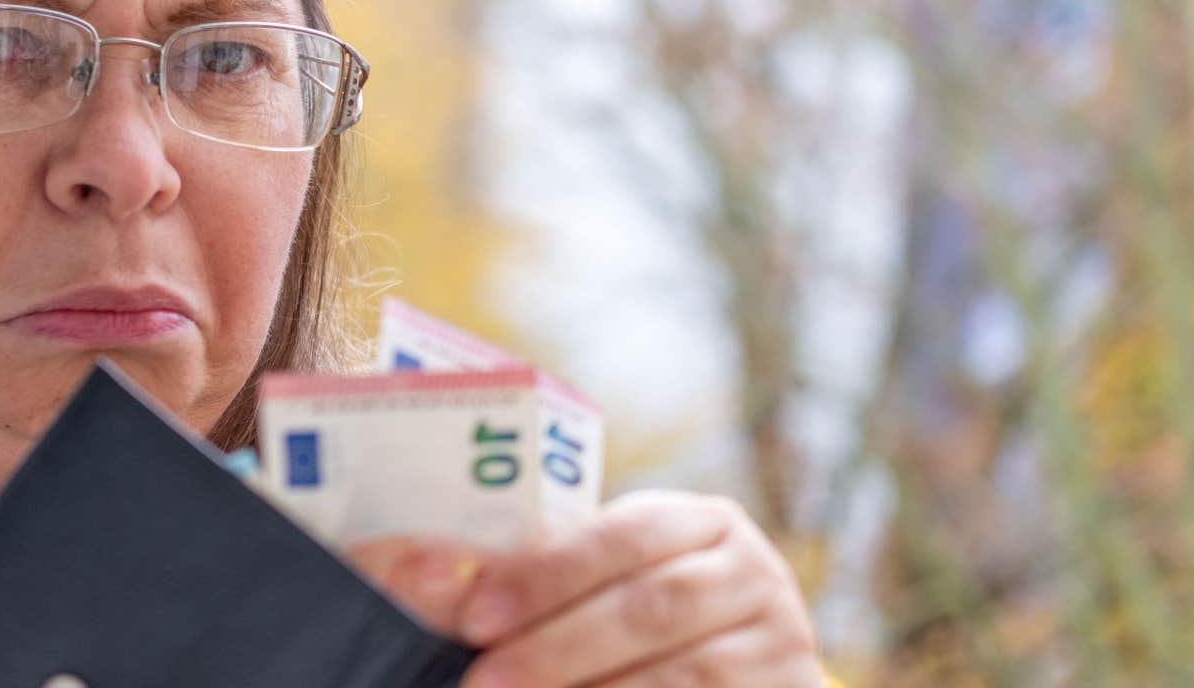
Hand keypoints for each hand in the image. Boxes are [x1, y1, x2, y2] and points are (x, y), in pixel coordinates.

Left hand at [349, 491, 823, 686]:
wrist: (736, 676)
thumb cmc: (639, 621)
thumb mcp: (603, 582)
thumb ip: (532, 573)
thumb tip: (412, 569)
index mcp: (701, 522)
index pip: (623, 534)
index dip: (545, 573)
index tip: (472, 613)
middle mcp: (753, 573)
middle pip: (648, 608)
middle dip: (555, 648)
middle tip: (481, 681)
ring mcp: (780, 645)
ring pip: (679, 676)